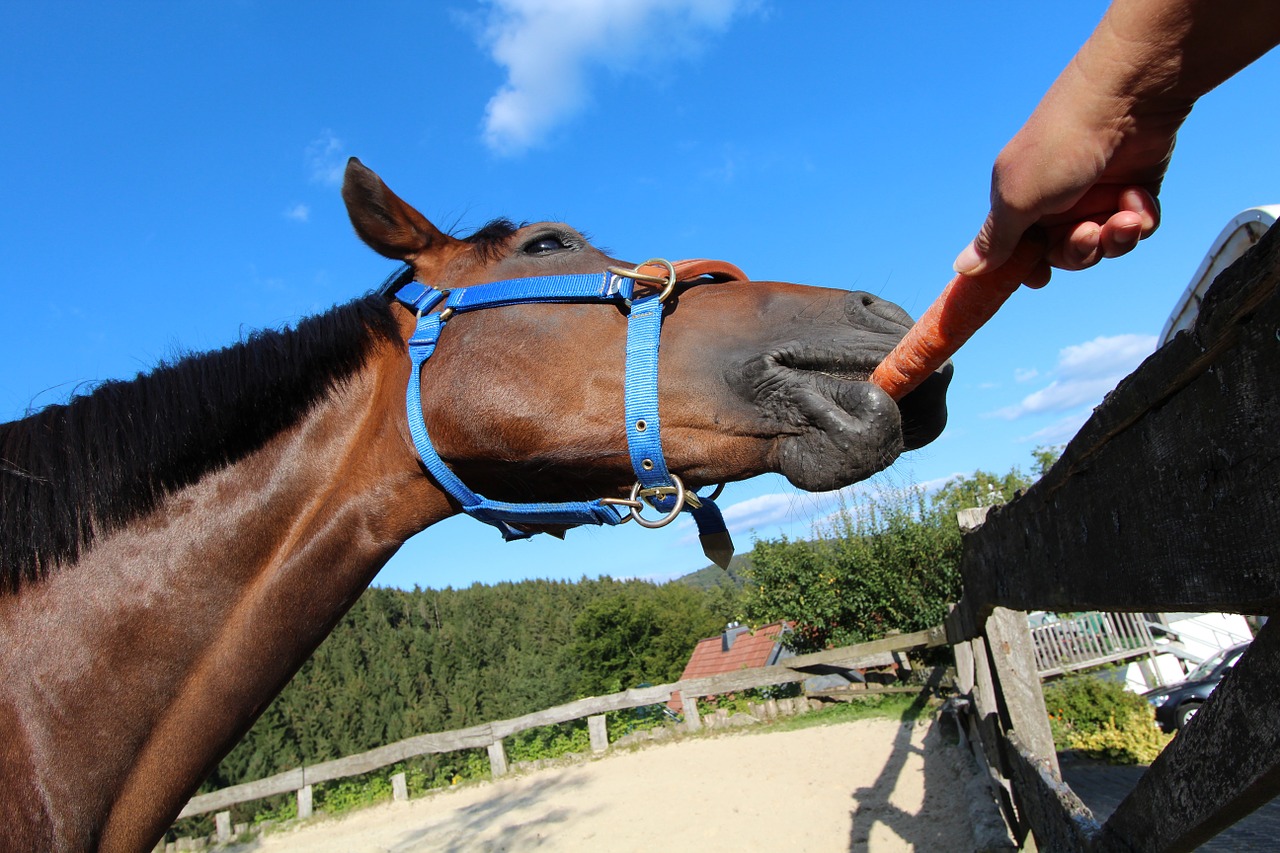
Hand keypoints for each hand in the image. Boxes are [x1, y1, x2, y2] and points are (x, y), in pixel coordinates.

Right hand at [953, 66, 1177, 286]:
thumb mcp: (1016, 198)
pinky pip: (1138, 226)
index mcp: (1021, 201)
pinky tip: (1137, 196)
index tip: (1040, 278)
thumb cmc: (1061, 146)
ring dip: (1114, 239)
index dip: (1029, 268)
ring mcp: (1097, 194)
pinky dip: (1140, 218)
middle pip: (1065, 255)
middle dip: (1078, 252)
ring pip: (1104, 244)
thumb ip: (994, 240)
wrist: (1128, 98)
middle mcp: (1057, 200)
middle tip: (1087, 233)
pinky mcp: (1135, 189)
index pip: (1018, 250)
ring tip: (1125, 218)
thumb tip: (960, 269)